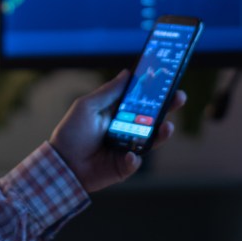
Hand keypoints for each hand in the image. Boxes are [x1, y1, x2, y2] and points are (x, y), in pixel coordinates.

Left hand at [47, 70, 184, 192]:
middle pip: (152, 118)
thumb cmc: (71, 132)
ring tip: (167, 127)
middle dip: (167, 108)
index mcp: (117, 113)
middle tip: (180, 98)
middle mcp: (125, 130)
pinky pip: (135, 162)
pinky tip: (129, 156)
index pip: (141, 101)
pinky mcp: (124, 167)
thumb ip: (109, 91)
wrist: (61, 164)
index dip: (155, 92)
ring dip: (161, 134)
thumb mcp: (87, 106)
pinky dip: (133, 159)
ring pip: (150, 140)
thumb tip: (128, 73)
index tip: (168, 80)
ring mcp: (126, 148)